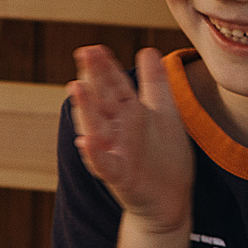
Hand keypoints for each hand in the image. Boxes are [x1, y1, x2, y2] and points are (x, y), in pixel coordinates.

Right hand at [68, 44, 194, 234]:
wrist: (171, 200)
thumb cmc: (164, 157)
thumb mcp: (164, 114)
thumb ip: (154, 83)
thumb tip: (146, 50)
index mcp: (127, 113)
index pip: (114, 84)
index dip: (105, 66)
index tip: (93, 47)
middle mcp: (117, 130)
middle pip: (102, 100)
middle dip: (94, 77)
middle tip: (83, 53)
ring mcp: (116, 152)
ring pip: (96, 128)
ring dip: (86, 109)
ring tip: (76, 88)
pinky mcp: (120, 177)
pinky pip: (104, 165)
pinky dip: (94, 155)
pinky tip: (86, 142)